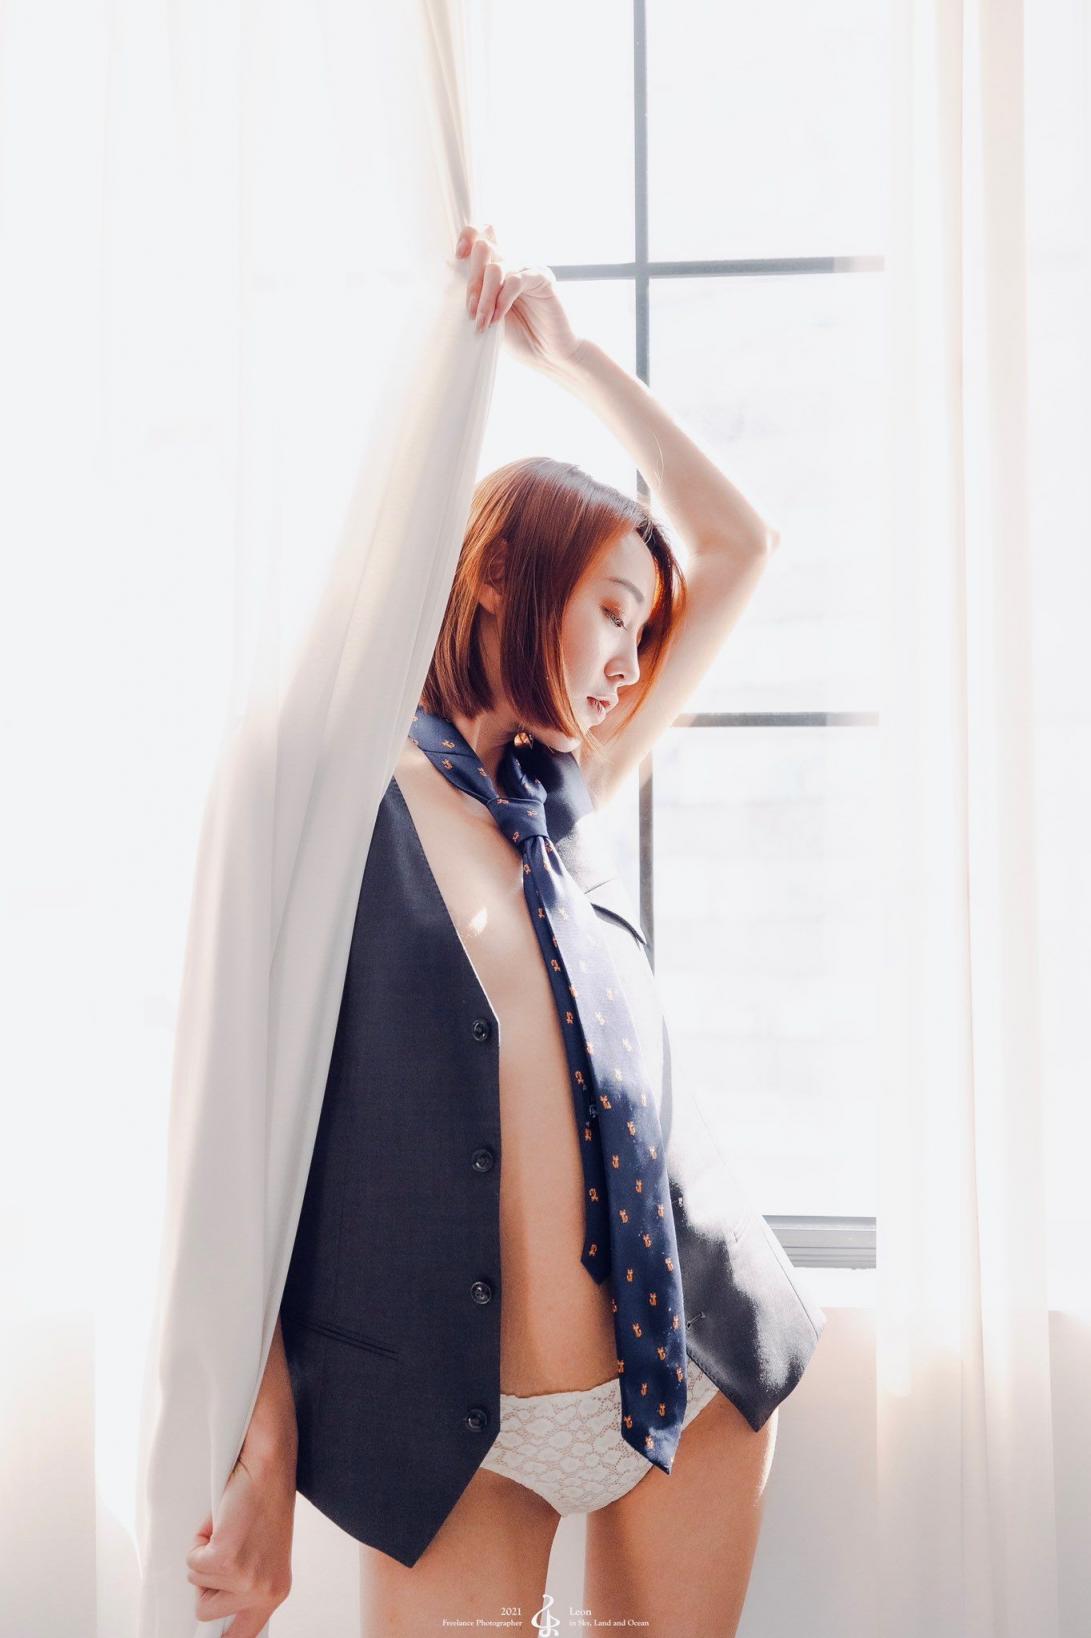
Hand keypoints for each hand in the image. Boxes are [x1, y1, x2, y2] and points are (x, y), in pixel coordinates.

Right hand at [185, 1450, 295, 1634]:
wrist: (267, 1470)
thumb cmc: (264, 1505)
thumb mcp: (264, 1556)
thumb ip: (246, 1587)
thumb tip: (215, 1610)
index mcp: (274, 1593)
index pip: (243, 1637)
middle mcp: (263, 1592)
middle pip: (206, 1611)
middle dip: (207, 1580)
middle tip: (227, 1549)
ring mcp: (244, 1578)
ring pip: (196, 1582)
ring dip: (205, 1554)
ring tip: (229, 1529)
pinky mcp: (225, 1559)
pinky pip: (192, 1561)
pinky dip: (199, 1540)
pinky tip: (223, 1522)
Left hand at [455, 222, 583, 375]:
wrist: (546, 354)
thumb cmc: (516, 336)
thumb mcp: (488, 315)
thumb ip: (476, 295)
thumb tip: (451, 277)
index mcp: (496, 267)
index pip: (479, 235)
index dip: (467, 238)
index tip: (457, 257)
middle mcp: (511, 262)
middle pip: (483, 248)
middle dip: (472, 281)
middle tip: (470, 311)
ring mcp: (526, 268)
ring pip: (495, 268)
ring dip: (484, 297)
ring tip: (482, 322)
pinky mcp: (541, 278)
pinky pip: (514, 281)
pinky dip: (501, 300)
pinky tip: (498, 318)